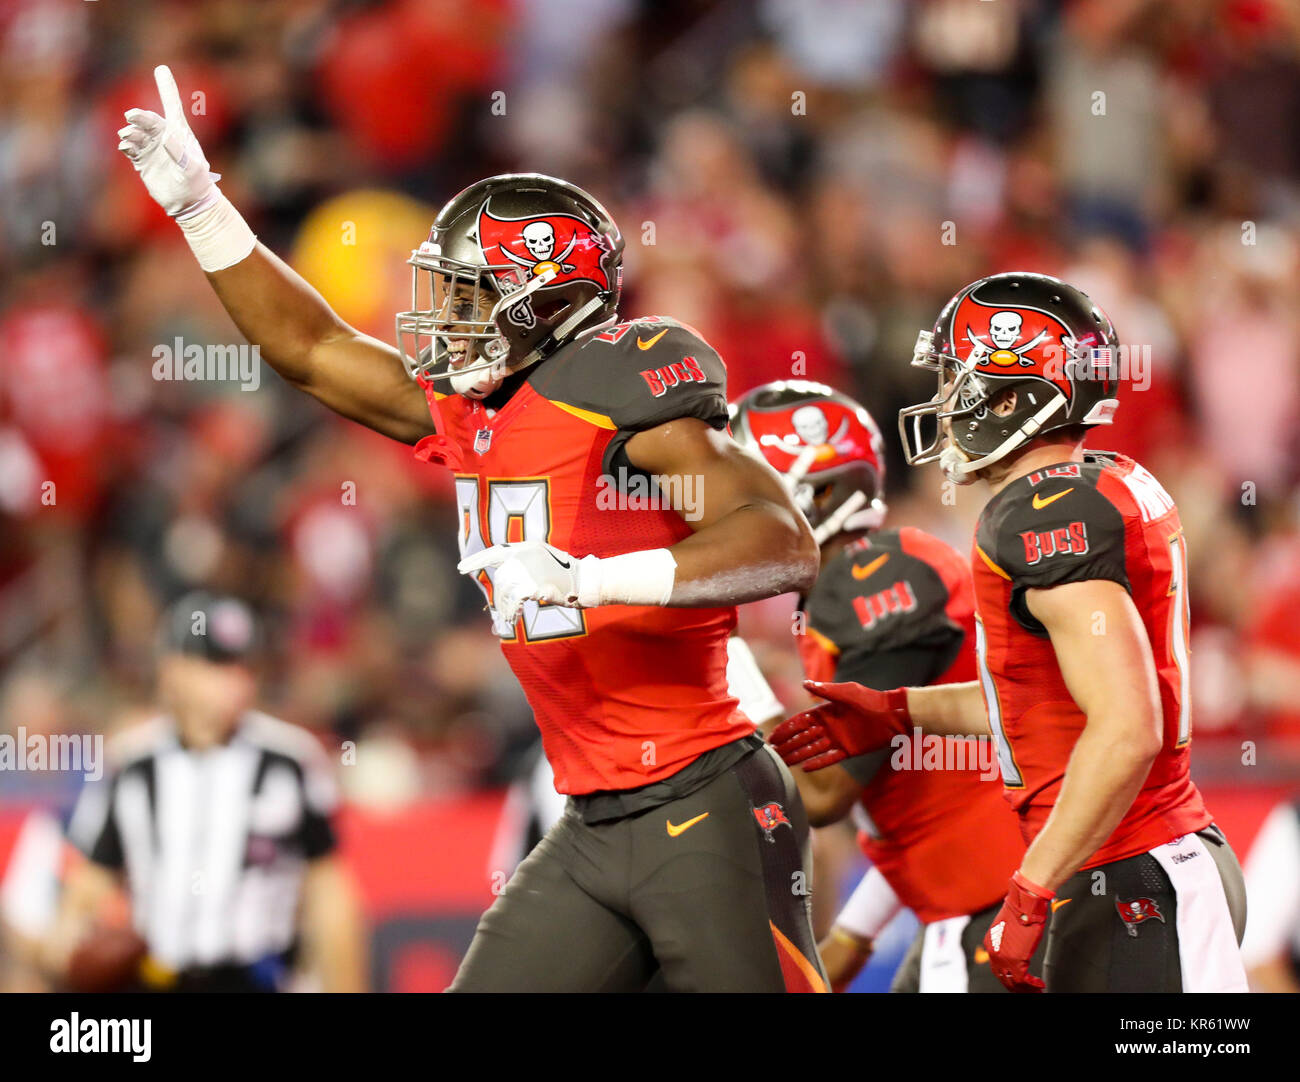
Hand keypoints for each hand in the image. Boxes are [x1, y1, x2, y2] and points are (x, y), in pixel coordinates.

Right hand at [117, 65, 218, 218]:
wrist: (189, 202)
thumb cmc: (196, 183)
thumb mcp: (193, 169)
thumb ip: (181, 153)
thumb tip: (166, 137)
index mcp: (180, 134)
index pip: (172, 106)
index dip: (167, 88)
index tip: (162, 69)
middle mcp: (163, 137)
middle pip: (148, 120)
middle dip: (139, 117)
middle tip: (132, 117)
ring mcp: (151, 148)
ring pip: (136, 133)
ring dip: (130, 133)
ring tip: (127, 137)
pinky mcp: (141, 161)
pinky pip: (130, 149)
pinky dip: (125, 145)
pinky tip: (124, 146)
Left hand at [457, 540, 584, 625]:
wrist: (584, 581)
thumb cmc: (563, 575)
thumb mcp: (541, 562)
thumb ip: (521, 567)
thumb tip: (500, 584)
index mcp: (525, 547)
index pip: (494, 551)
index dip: (476, 560)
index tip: (460, 568)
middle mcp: (525, 554)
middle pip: (500, 577)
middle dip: (499, 598)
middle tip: (503, 612)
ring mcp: (529, 568)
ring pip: (504, 590)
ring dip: (505, 607)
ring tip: (510, 618)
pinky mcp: (533, 584)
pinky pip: (514, 599)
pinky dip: (513, 610)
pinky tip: (516, 617)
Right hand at [768, 681, 910, 769]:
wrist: (893, 715)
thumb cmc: (870, 699)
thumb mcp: (847, 693)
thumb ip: (826, 690)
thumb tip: (805, 684)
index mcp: (825, 712)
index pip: (800, 722)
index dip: (786, 729)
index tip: (773, 737)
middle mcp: (829, 726)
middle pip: (803, 737)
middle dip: (787, 744)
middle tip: (772, 753)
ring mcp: (838, 739)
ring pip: (812, 749)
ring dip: (797, 755)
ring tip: (783, 762)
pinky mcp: (848, 751)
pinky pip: (829, 758)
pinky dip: (817, 763)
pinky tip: (804, 768)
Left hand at [983, 871, 1051, 992]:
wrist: (1024, 904)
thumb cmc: (1021, 912)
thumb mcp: (1010, 928)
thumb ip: (1009, 941)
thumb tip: (1016, 946)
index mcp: (990, 944)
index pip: (997, 968)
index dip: (1009, 977)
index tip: (1020, 982)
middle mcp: (993, 952)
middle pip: (1003, 977)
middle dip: (1016, 987)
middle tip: (1028, 991)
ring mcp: (1003, 957)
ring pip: (1013, 981)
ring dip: (1026, 989)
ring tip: (1036, 990)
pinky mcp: (1015, 959)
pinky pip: (1023, 980)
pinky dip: (1033, 985)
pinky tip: (1040, 984)